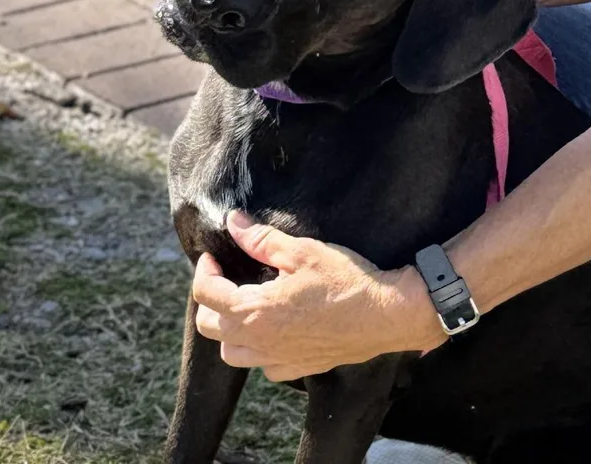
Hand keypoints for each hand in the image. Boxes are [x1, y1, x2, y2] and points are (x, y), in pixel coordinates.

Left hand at [192, 211, 445, 381]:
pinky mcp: (300, 368)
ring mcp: (280, 359)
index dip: (204, 271)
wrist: (386, 314)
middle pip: (210, 328)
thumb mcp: (301, 250)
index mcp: (255, 310)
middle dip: (210, 300)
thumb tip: (232, 222)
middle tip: (226, 277)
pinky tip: (274, 328)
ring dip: (229, 329)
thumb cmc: (344, 280)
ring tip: (246, 303)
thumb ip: (260, 238)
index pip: (206, 295)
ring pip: (233, 353)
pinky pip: (264, 366)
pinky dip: (259, 349)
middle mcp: (261, 342)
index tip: (214, 255)